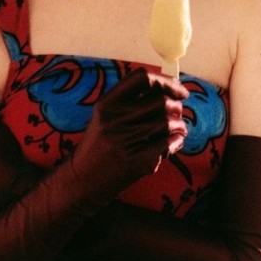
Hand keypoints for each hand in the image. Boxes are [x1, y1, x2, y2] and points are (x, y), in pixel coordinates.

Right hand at [70, 67, 188, 205]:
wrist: (82, 181)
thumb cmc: (101, 144)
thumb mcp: (106, 116)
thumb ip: (133, 100)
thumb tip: (173, 86)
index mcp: (106, 104)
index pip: (142, 78)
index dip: (166, 82)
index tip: (179, 91)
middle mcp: (114, 120)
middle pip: (161, 101)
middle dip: (176, 107)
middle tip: (177, 114)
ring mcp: (125, 142)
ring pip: (168, 123)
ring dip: (179, 125)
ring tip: (177, 130)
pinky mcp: (137, 162)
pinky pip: (168, 143)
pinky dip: (177, 141)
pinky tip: (172, 143)